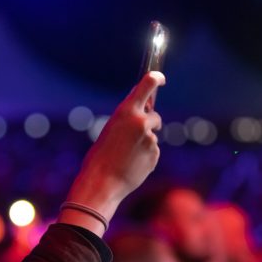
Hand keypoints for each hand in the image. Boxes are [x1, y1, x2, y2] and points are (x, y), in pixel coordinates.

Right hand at [60, 72, 163, 233]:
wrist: (102, 182)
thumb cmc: (100, 156)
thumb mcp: (110, 130)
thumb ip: (127, 119)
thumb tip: (143, 111)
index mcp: (126, 111)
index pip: (148, 83)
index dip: (157, 78)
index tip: (160, 78)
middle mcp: (142, 122)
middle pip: (154, 116)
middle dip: (148, 123)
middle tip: (133, 136)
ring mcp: (151, 139)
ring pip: (152, 137)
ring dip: (143, 144)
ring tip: (126, 156)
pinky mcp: (155, 154)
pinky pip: (152, 152)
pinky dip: (144, 157)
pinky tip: (131, 165)